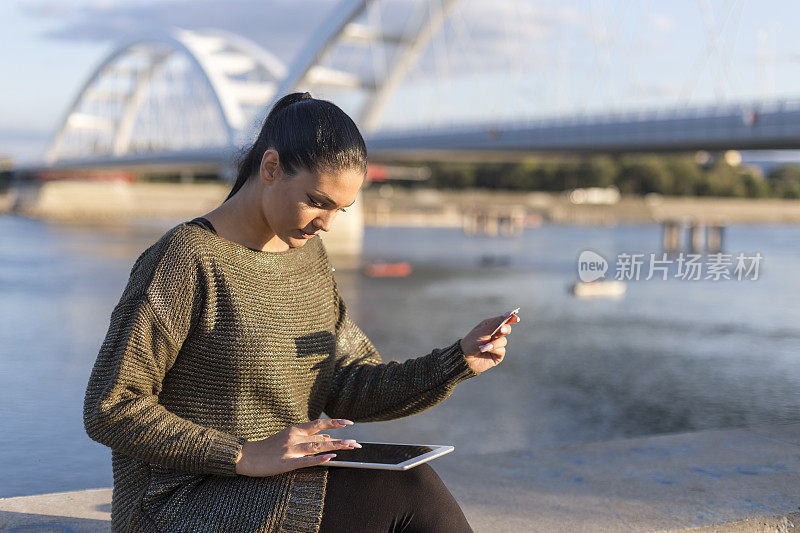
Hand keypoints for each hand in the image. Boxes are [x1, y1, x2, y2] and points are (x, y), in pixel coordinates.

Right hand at [235, 418, 360, 476]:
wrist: (247, 456)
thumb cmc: (268, 447)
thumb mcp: (288, 437)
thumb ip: (307, 437)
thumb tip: (328, 438)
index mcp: (295, 429)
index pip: (319, 424)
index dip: (335, 423)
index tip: (349, 423)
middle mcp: (295, 437)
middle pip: (322, 437)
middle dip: (341, 440)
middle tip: (357, 443)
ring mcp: (292, 450)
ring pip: (317, 447)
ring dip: (335, 447)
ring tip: (350, 447)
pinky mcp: (287, 462)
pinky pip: (306, 461)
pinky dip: (319, 459)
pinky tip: (330, 458)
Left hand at [459, 311, 520, 373]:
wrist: (464, 358)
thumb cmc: (471, 342)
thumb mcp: (484, 331)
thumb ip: (497, 323)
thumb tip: (509, 313)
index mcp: (490, 326)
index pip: (503, 321)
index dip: (511, 319)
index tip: (516, 318)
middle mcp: (494, 334)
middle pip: (506, 330)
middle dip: (505, 330)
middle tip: (501, 330)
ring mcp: (496, 345)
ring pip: (504, 341)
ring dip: (495, 343)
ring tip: (485, 346)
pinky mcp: (497, 354)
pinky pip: (502, 350)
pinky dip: (495, 349)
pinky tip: (486, 350)